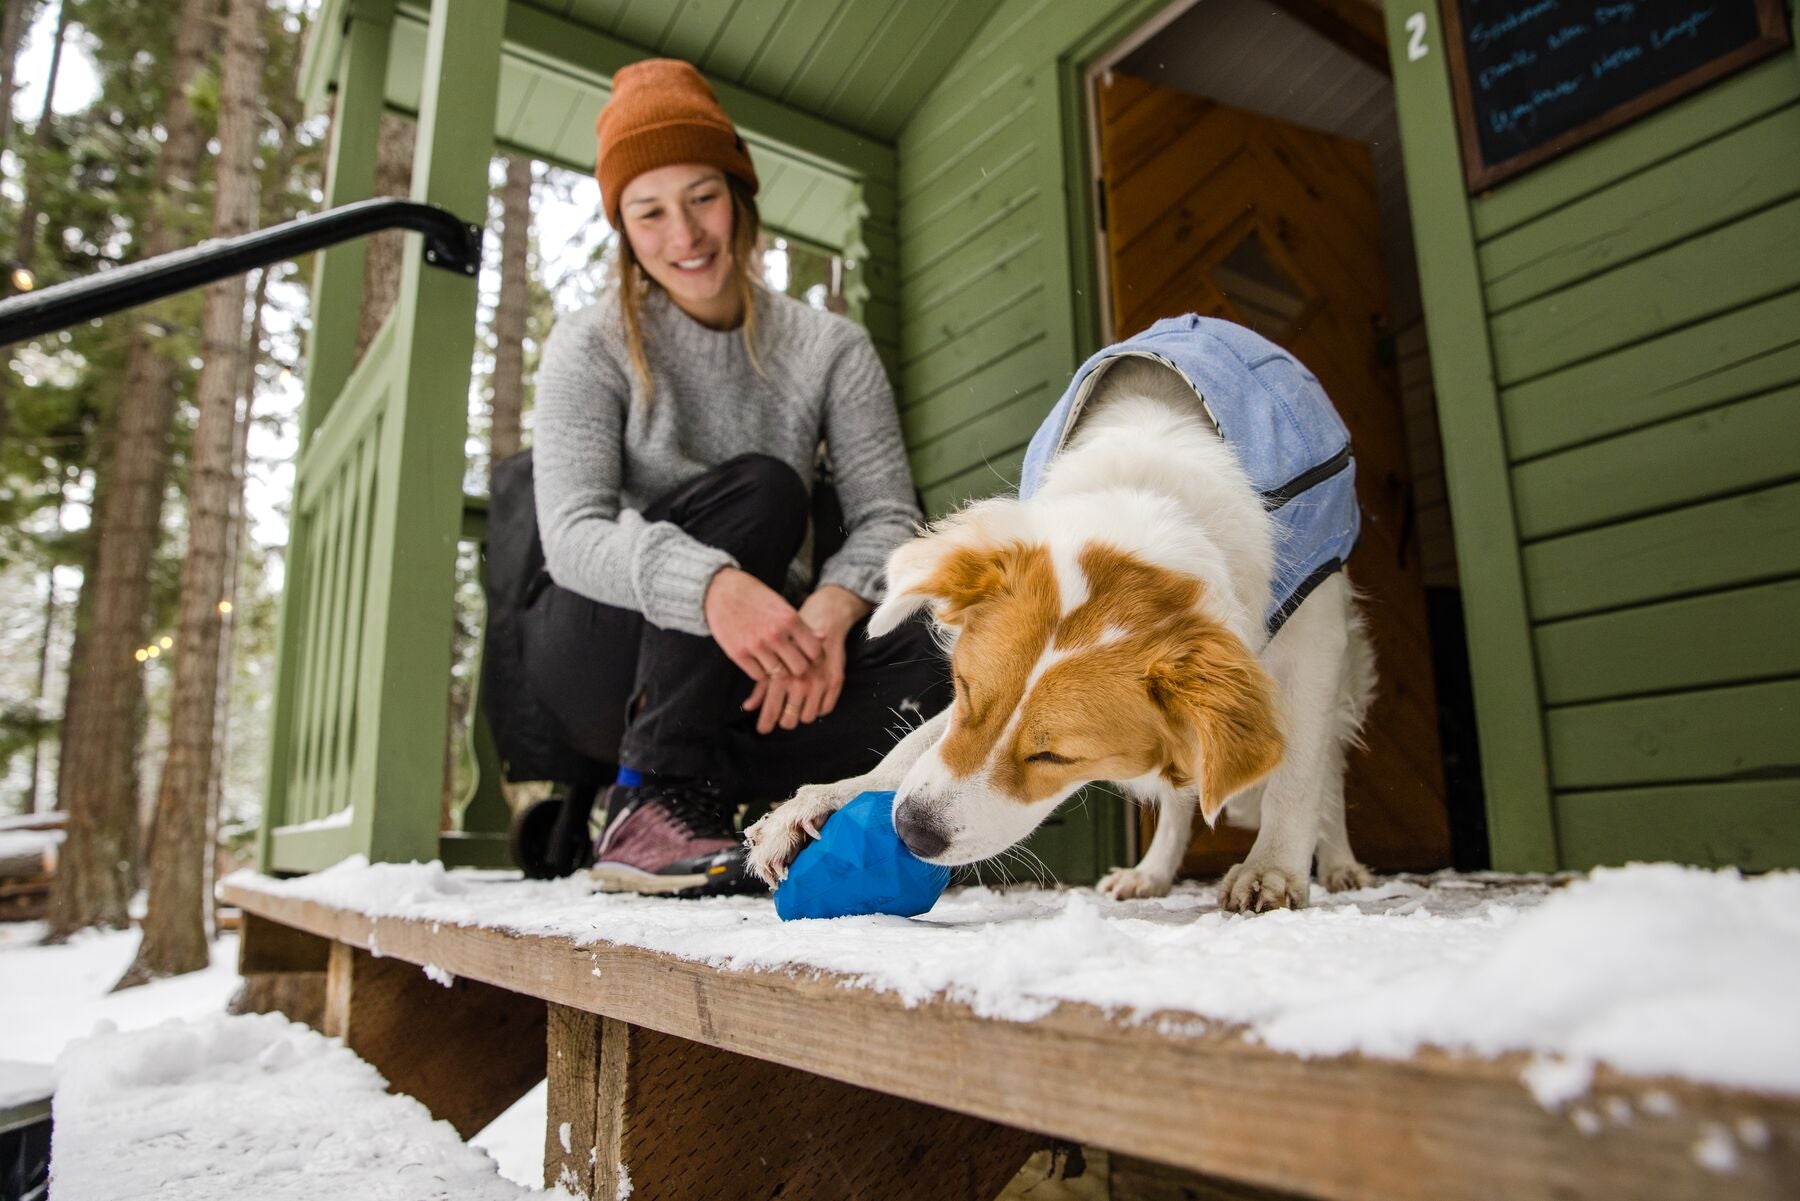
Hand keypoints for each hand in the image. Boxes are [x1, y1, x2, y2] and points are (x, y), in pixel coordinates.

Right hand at [704, 569, 823, 705]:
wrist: (721, 590)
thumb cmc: (756, 597)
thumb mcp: (782, 606)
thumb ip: (800, 624)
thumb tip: (823, 638)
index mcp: (790, 619)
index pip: (814, 651)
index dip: (815, 658)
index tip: (810, 658)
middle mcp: (775, 634)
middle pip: (799, 668)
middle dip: (798, 668)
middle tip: (792, 664)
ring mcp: (756, 645)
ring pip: (778, 674)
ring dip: (778, 671)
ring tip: (775, 662)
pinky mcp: (738, 654)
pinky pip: (758, 675)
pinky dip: (760, 672)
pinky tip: (759, 662)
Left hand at [742, 585, 869, 733]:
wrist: (822, 617)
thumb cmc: (791, 637)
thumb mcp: (772, 658)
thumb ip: (761, 685)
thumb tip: (748, 707)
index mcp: (781, 676)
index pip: (772, 710)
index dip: (766, 724)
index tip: (763, 730)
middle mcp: (800, 682)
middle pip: (790, 720)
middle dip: (785, 722)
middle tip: (783, 719)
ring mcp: (819, 682)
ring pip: (809, 717)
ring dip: (802, 715)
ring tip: (798, 708)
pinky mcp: (835, 680)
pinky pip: (826, 708)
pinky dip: (819, 707)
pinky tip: (813, 700)